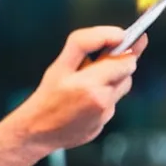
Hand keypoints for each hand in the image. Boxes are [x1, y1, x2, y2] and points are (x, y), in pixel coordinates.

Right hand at [16, 27, 147, 151]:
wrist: (37, 131)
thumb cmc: (49, 94)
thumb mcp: (59, 64)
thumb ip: (86, 43)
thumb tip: (119, 35)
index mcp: (87, 83)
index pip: (122, 58)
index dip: (127, 45)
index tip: (122, 36)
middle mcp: (98, 100)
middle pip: (128, 70)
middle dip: (119, 61)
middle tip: (101, 61)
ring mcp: (102, 115)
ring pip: (122, 86)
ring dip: (113, 80)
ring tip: (90, 83)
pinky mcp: (102, 124)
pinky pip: (112, 103)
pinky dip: (104, 98)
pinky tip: (85, 101)